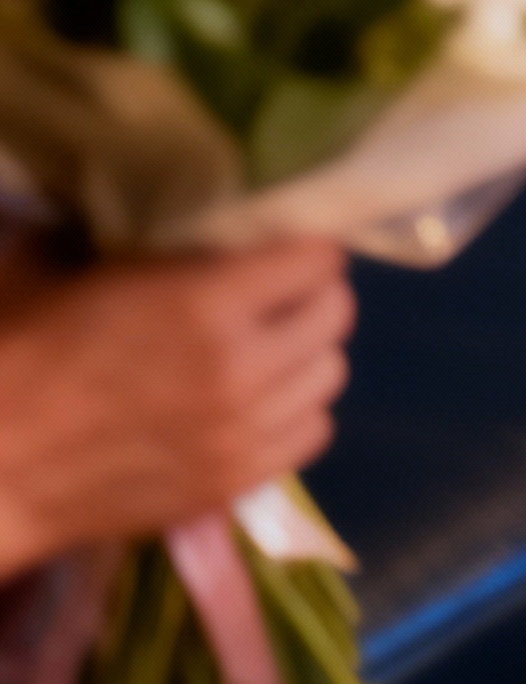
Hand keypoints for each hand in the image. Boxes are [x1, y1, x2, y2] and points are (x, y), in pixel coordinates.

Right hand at [0, 244, 352, 570]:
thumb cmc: (24, 356)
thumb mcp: (74, 267)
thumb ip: (143, 233)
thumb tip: (179, 198)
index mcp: (207, 302)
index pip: (318, 259)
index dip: (304, 250)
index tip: (284, 250)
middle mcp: (242, 367)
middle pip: (336, 315)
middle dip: (312, 298)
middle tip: (279, 300)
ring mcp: (242, 432)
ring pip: (330, 376)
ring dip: (305, 358)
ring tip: (270, 353)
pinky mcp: (232, 484)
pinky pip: (311, 435)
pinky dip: (295, 415)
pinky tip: (259, 405)